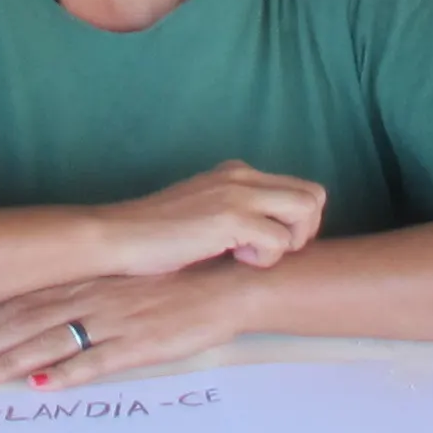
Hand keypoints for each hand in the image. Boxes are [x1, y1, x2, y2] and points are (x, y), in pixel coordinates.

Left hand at [0, 261, 259, 389]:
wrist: (225, 288)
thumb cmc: (175, 287)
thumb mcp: (125, 284)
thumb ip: (89, 296)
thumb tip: (54, 314)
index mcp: (90, 283)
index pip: (28, 302)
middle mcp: (95, 298)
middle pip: (29, 322)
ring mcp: (115, 322)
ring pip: (54, 342)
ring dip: (13, 360)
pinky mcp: (139, 344)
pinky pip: (97, 361)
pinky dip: (67, 373)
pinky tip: (42, 384)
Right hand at [87, 160, 327, 277]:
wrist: (119, 238)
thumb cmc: (155, 236)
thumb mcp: (202, 213)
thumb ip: (234, 213)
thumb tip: (266, 236)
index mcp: (236, 173)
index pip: (299, 188)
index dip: (297, 223)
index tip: (271, 245)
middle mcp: (242, 176)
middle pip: (314, 195)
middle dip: (304, 231)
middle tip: (271, 253)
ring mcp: (238, 195)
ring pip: (305, 212)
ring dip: (287, 243)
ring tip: (252, 256)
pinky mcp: (231, 219)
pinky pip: (279, 240)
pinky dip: (265, 258)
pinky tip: (234, 259)